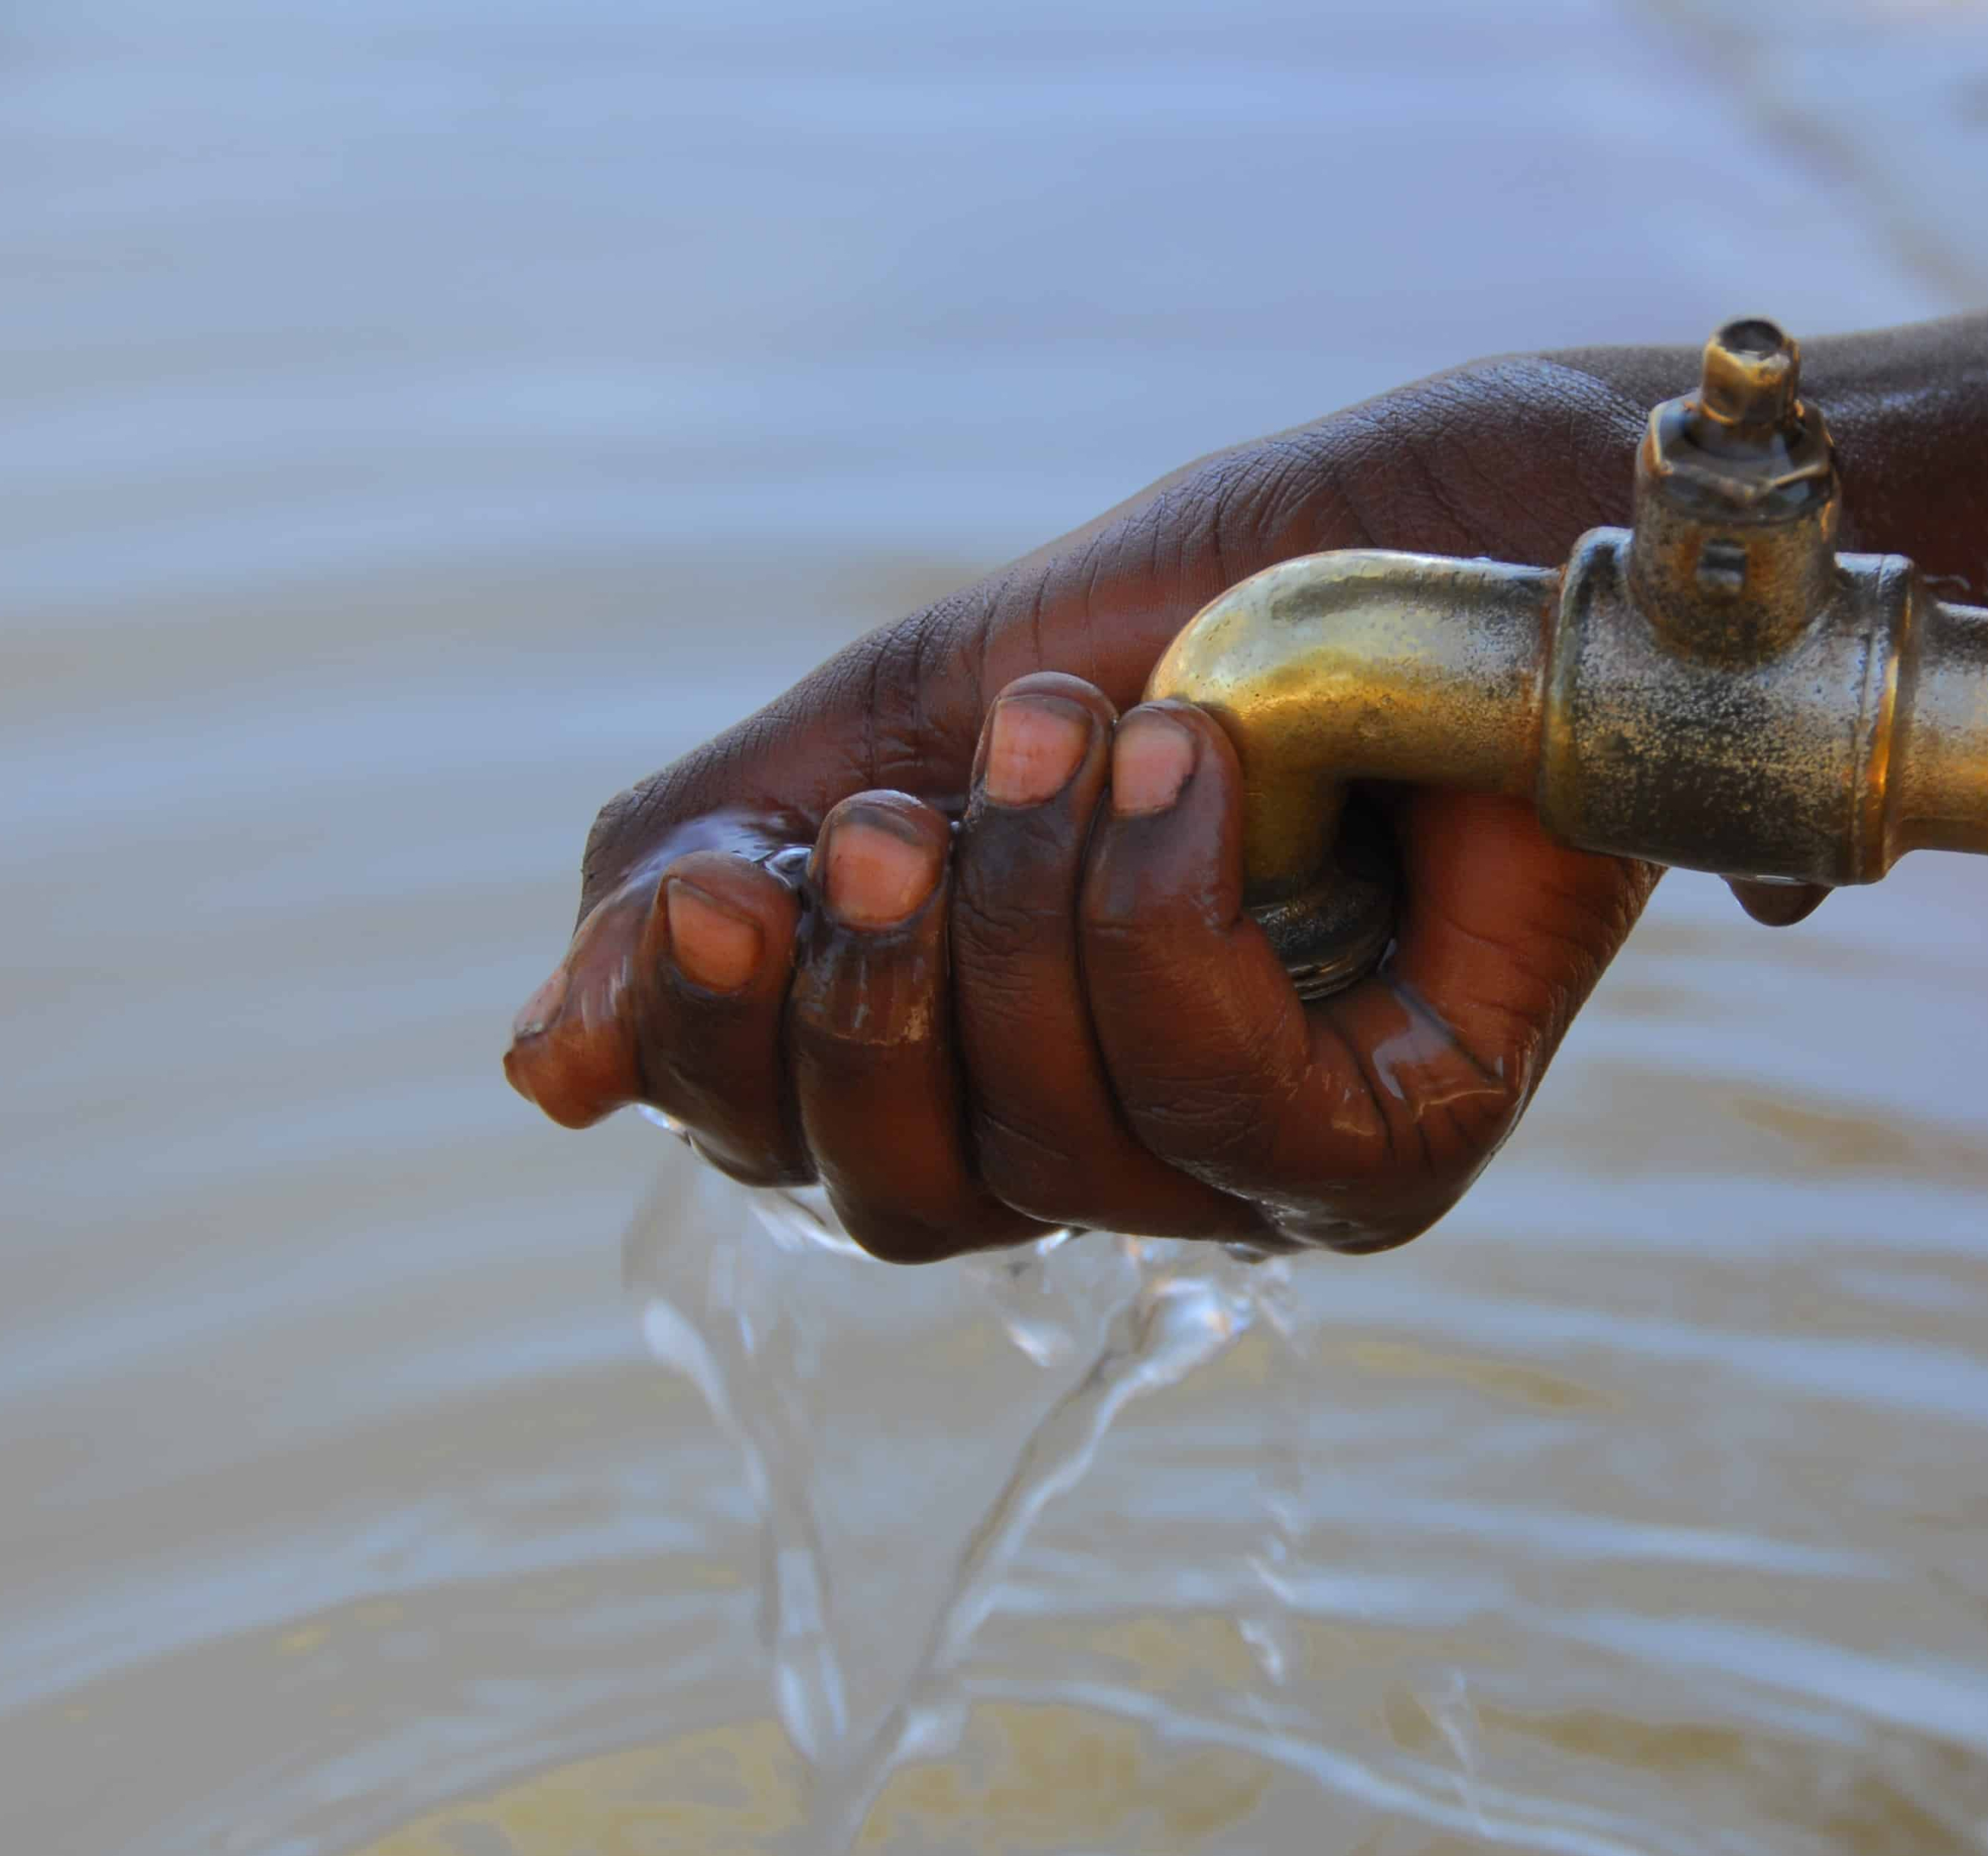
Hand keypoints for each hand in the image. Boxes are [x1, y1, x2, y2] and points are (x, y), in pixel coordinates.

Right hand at [504, 356, 1698, 1255]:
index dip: (715, 1035)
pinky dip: (1169, 925)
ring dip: (1033, 913)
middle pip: (892, 1202)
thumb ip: (717, 880)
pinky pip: (1221, 1121)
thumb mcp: (905, 718)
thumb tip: (539, 1081)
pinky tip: (1202, 775)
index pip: (777, 1144)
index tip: (731, 873)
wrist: (1448, 522)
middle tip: (905, 813)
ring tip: (1094, 727)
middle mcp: (1104, 1145)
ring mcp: (1249, 1175)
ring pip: (1050, 1154)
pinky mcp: (1386, 1156)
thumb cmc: (1203, 615)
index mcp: (971, 1050)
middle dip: (869, 997)